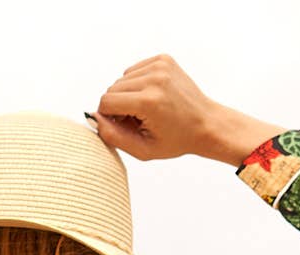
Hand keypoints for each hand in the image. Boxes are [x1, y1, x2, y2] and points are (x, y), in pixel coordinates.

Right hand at [89, 56, 280, 165]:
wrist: (206, 124)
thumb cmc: (176, 140)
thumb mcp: (143, 149)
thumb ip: (114, 136)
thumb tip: (94, 117)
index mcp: (149, 101)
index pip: (107, 101)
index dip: (108, 117)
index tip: (121, 126)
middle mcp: (154, 78)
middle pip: (113, 88)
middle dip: (118, 106)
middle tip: (136, 120)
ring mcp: (160, 65)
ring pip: (122, 79)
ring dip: (127, 94)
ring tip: (145, 109)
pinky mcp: (163, 59)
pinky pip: (134, 70)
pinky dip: (137, 84)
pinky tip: (151, 96)